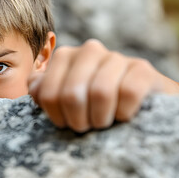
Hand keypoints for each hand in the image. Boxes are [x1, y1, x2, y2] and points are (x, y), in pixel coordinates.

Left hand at [29, 39, 178, 132]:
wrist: (140, 103)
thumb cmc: (92, 104)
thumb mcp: (63, 97)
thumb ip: (42, 90)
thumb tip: (36, 87)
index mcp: (65, 56)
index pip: (47, 93)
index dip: (56, 116)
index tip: (66, 123)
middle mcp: (89, 50)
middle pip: (72, 94)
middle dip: (78, 120)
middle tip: (86, 126)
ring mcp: (117, 57)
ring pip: (100, 93)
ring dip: (100, 118)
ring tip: (103, 123)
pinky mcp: (142, 69)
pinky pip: (128, 93)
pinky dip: (124, 112)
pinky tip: (124, 116)